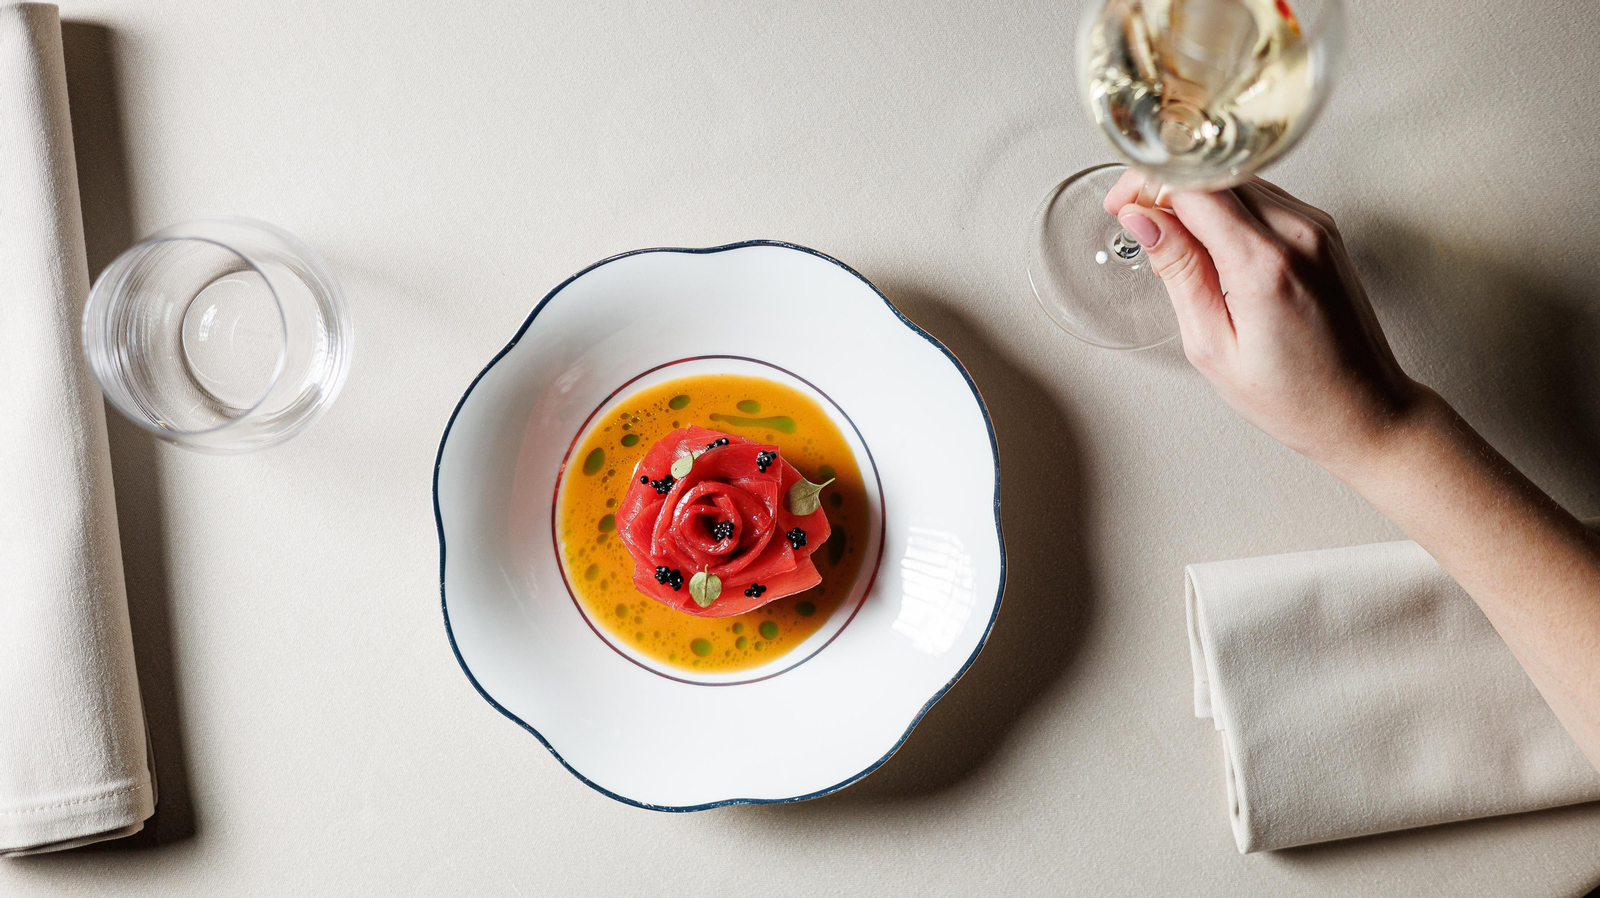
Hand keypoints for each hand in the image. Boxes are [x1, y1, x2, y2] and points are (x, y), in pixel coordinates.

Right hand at [1105, 172, 1426, 472]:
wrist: (1365, 409)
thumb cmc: (1292, 396)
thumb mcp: (1212, 345)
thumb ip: (1178, 271)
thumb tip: (1143, 219)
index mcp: (1265, 264)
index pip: (1193, 184)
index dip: (1147, 185)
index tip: (1121, 205)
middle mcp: (1298, 233)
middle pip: (1215, 170)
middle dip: (1166, 185)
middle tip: (1139, 220)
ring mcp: (1317, 227)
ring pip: (1238, 178)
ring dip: (1196, 196)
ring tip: (1174, 241)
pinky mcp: (1323, 231)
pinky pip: (1262, 197)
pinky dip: (1226, 209)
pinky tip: (1212, 246)